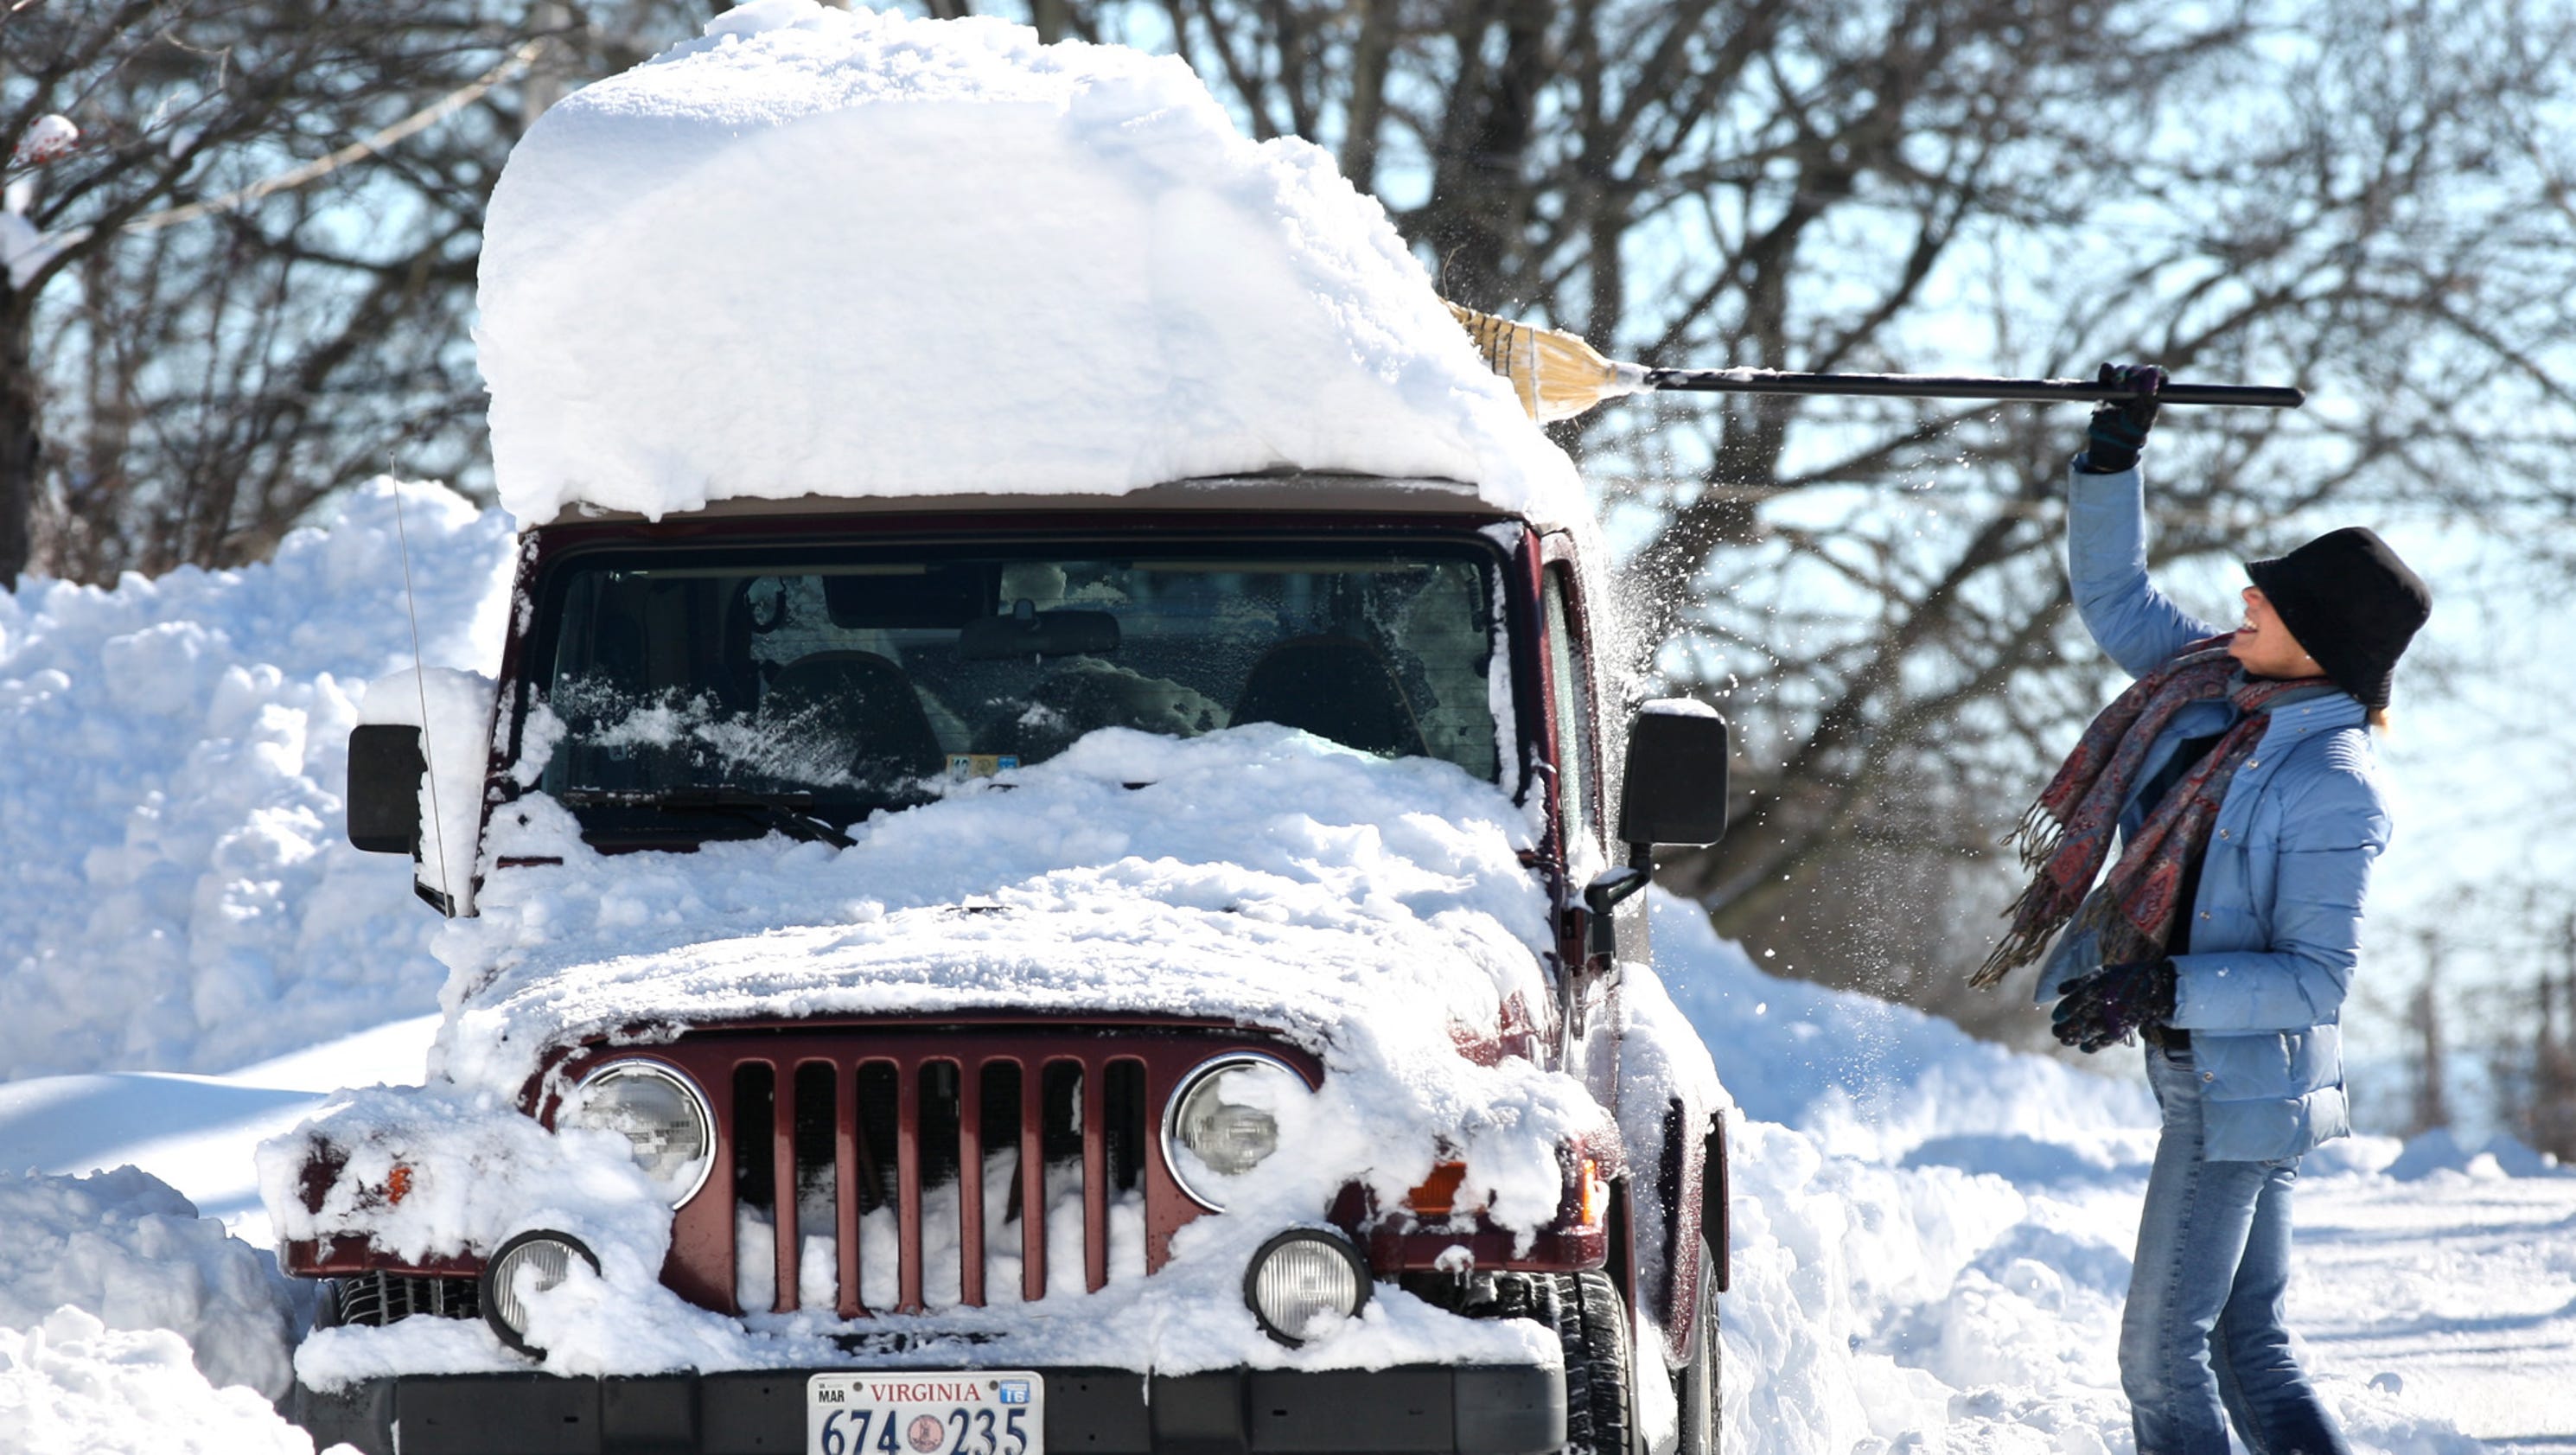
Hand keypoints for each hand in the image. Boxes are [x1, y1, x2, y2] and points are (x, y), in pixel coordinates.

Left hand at [2051, 957, 2177, 1053]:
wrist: (2158, 987)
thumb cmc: (2127, 977)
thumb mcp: (2104, 973)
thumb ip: (2081, 981)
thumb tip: (2059, 990)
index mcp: (2100, 986)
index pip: (2075, 1002)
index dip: (2063, 1011)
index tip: (2056, 1017)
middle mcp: (2106, 1003)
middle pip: (2079, 1019)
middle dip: (2065, 1027)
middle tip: (2056, 1031)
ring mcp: (2116, 1017)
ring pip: (2090, 1031)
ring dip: (2075, 1038)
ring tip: (2065, 1040)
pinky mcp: (2124, 1028)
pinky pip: (2106, 1040)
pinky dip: (2094, 1046)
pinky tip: (2084, 1047)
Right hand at [2079, 362, 2164, 473]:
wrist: (2112, 438)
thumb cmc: (2133, 429)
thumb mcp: (2145, 414)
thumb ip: (2148, 395)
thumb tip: (2149, 376)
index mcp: (2152, 390)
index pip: (2156, 373)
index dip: (2152, 375)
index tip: (2148, 386)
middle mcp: (2138, 384)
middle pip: (2138, 370)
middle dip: (2135, 377)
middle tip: (2131, 391)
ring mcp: (2121, 384)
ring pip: (2123, 370)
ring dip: (2121, 375)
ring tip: (2119, 388)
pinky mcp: (2105, 386)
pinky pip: (2106, 372)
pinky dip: (2106, 371)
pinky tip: (2106, 372)